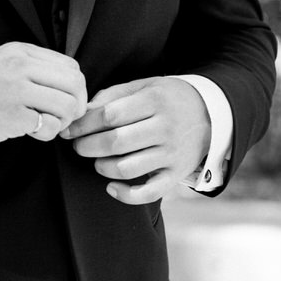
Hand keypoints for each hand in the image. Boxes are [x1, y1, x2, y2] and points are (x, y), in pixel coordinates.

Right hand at [0, 43, 87, 147]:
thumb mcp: (3, 62)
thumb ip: (33, 66)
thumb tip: (69, 83)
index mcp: (21, 52)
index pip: (70, 66)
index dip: (76, 87)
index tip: (67, 100)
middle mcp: (21, 67)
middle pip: (74, 84)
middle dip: (77, 105)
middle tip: (64, 117)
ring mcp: (17, 91)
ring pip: (67, 105)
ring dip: (63, 120)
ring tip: (46, 124)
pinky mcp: (13, 116)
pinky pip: (49, 126)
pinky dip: (47, 133)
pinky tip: (32, 132)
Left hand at [61, 76, 210, 203]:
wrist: (211, 114)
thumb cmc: (168, 98)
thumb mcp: (145, 86)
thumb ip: (113, 95)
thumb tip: (83, 111)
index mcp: (155, 101)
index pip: (110, 114)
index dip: (84, 124)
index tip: (69, 130)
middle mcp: (165, 128)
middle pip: (115, 142)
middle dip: (88, 146)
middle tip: (78, 146)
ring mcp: (172, 154)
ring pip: (127, 168)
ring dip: (102, 167)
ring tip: (96, 160)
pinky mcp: (176, 175)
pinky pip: (149, 193)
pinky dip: (125, 195)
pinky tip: (111, 187)